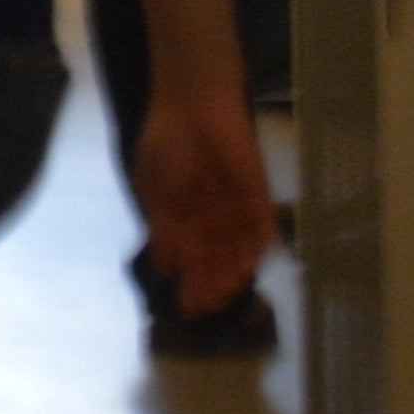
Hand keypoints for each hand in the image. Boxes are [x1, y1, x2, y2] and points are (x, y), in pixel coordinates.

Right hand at [140, 89, 276, 312]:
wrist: (192, 104)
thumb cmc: (166, 141)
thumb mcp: (152, 187)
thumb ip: (161, 227)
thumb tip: (163, 267)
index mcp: (187, 217)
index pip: (192, 260)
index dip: (191, 285)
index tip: (185, 309)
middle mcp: (214, 217)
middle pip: (216, 260)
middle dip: (211, 285)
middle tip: (205, 308)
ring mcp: (237, 208)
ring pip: (238, 250)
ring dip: (232, 272)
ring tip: (223, 293)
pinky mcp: (258, 195)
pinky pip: (261, 228)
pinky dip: (255, 249)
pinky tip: (247, 267)